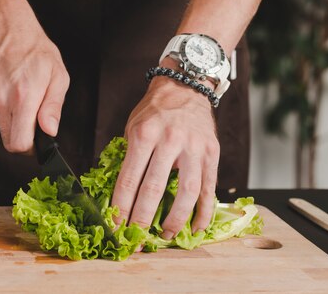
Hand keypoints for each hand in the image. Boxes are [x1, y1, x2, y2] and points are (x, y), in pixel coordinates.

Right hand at [0, 0, 69, 152]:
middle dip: (21, 134)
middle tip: (30, 114)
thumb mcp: (58, 76)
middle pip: (8, 140)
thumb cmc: (34, 51)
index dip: (30, 147)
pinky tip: (4, 86)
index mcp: (23, 97)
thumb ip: (53, 107)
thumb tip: (50, 131)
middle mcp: (0, 100)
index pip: (19, 144)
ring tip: (17, 92)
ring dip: (9, 116)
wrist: (5, 28)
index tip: (36, 140)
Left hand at [111, 61, 219, 237]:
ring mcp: (194, 148)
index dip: (121, 206)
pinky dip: (203, 211)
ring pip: (186, 192)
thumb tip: (117, 191)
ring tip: (164, 236)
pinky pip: (209, 187)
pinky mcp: (212, 153)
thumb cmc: (153, 111)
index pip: (129, 178)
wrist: (185, 88)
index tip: (115, 225)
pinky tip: (196, 227)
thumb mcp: (132, 126)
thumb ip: (127, 156)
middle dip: (142, 218)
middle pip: (154, 188)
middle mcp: (169, 141)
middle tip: (136, 239)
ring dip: (174, 219)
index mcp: (144, 134)